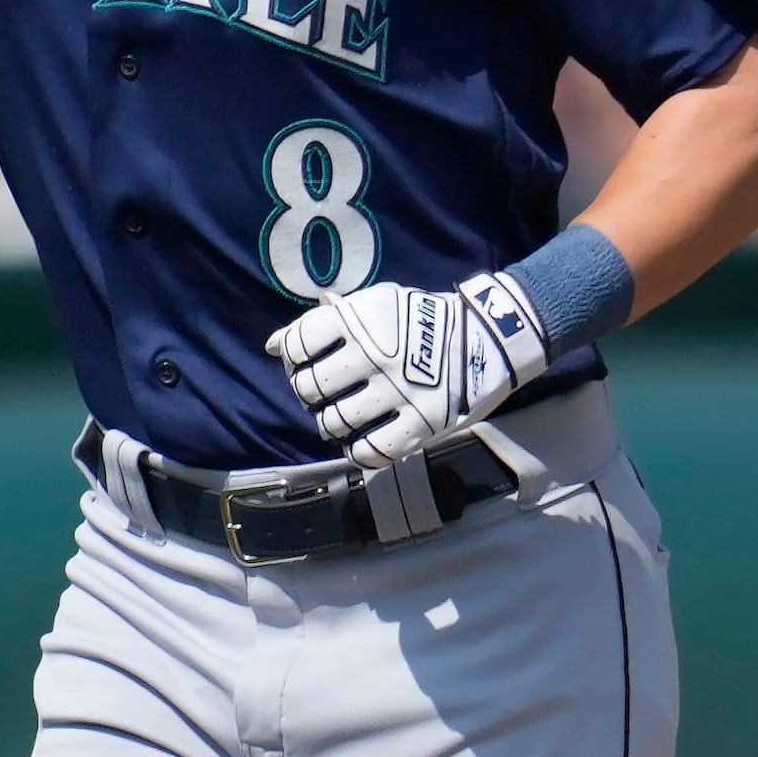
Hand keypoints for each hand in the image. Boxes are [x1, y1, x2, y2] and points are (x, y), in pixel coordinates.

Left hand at [268, 271, 555, 470]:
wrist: (485, 336)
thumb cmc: (418, 320)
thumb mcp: (374, 304)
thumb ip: (323, 323)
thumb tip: (273, 346)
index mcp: (360, 318)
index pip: (298, 344)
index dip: (295, 358)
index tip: (308, 363)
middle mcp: (374, 354)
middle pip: (312, 387)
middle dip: (311, 394)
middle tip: (326, 395)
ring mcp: (397, 391)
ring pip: (335, 422)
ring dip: (332, 425)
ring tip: (345, 418)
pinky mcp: (421, 422)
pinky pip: (371, 451)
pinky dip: (359, 453)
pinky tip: (363, 442)